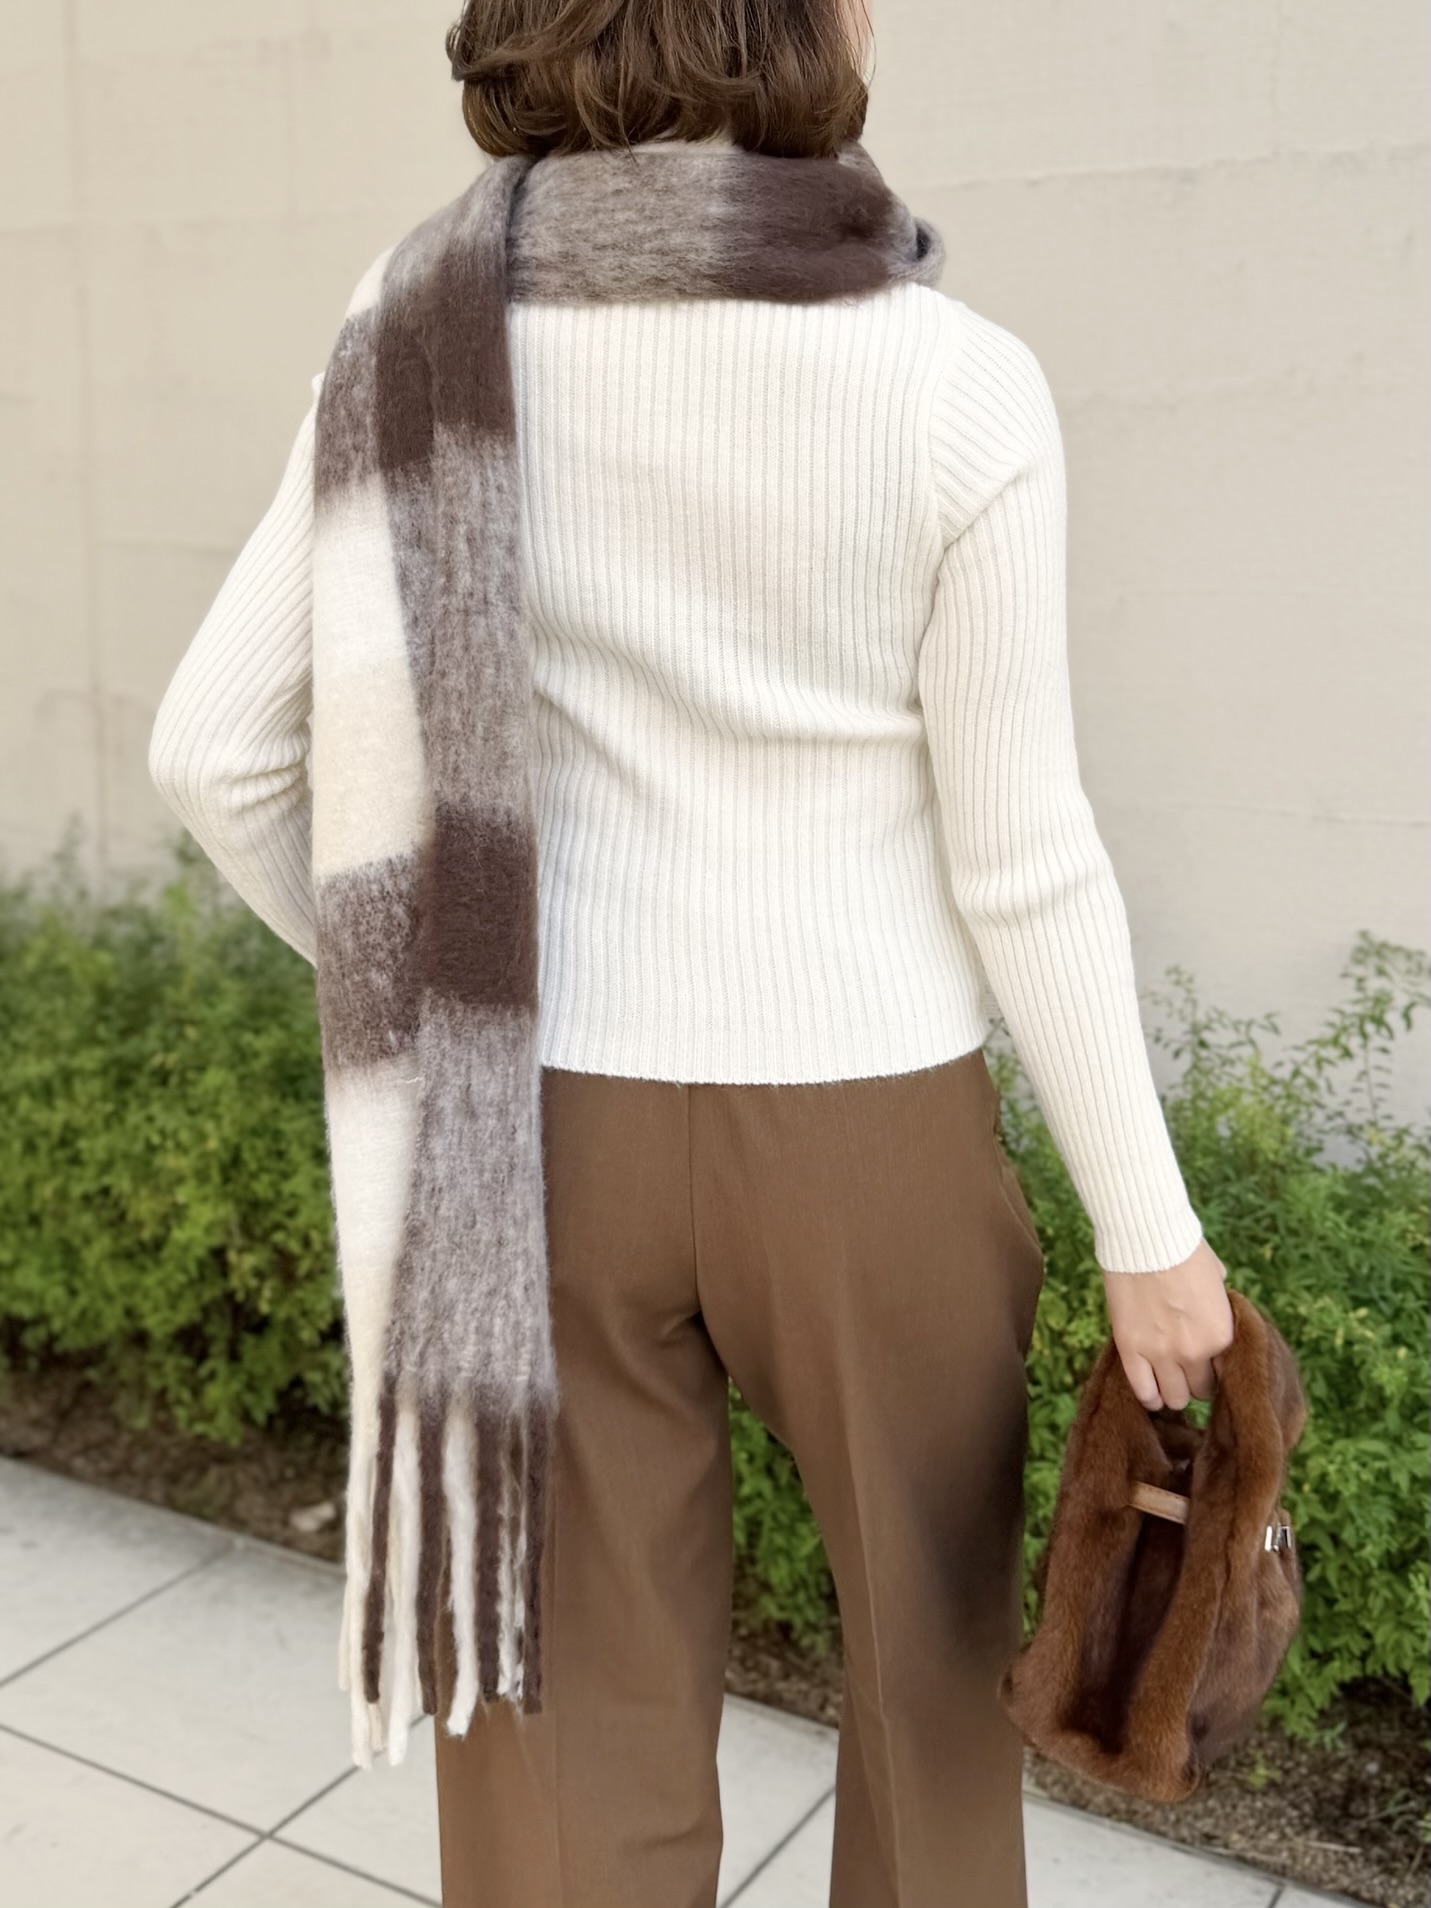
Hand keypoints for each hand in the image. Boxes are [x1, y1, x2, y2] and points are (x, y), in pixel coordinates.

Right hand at [1102, 1240, 1235, 1410]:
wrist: (1146, 1237)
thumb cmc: (1183, 1251)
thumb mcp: (1216, 1280)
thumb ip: (1219, 1306)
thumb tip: (1216, 1311)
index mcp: (1222, 1335)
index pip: (1228, 1375)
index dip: (1217, 1370)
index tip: (1208, 1365)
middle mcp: (1195, 1352)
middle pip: (1201, 1391)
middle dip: (1195, 1382)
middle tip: (1186, 1370)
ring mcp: (1161, 1353)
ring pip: (1174, 1398)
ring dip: (1172, 1391)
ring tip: (1166, 1379)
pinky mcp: (1130, 1349)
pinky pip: (1142, 1390)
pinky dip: (1149, 1395)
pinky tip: (1150, 1389)